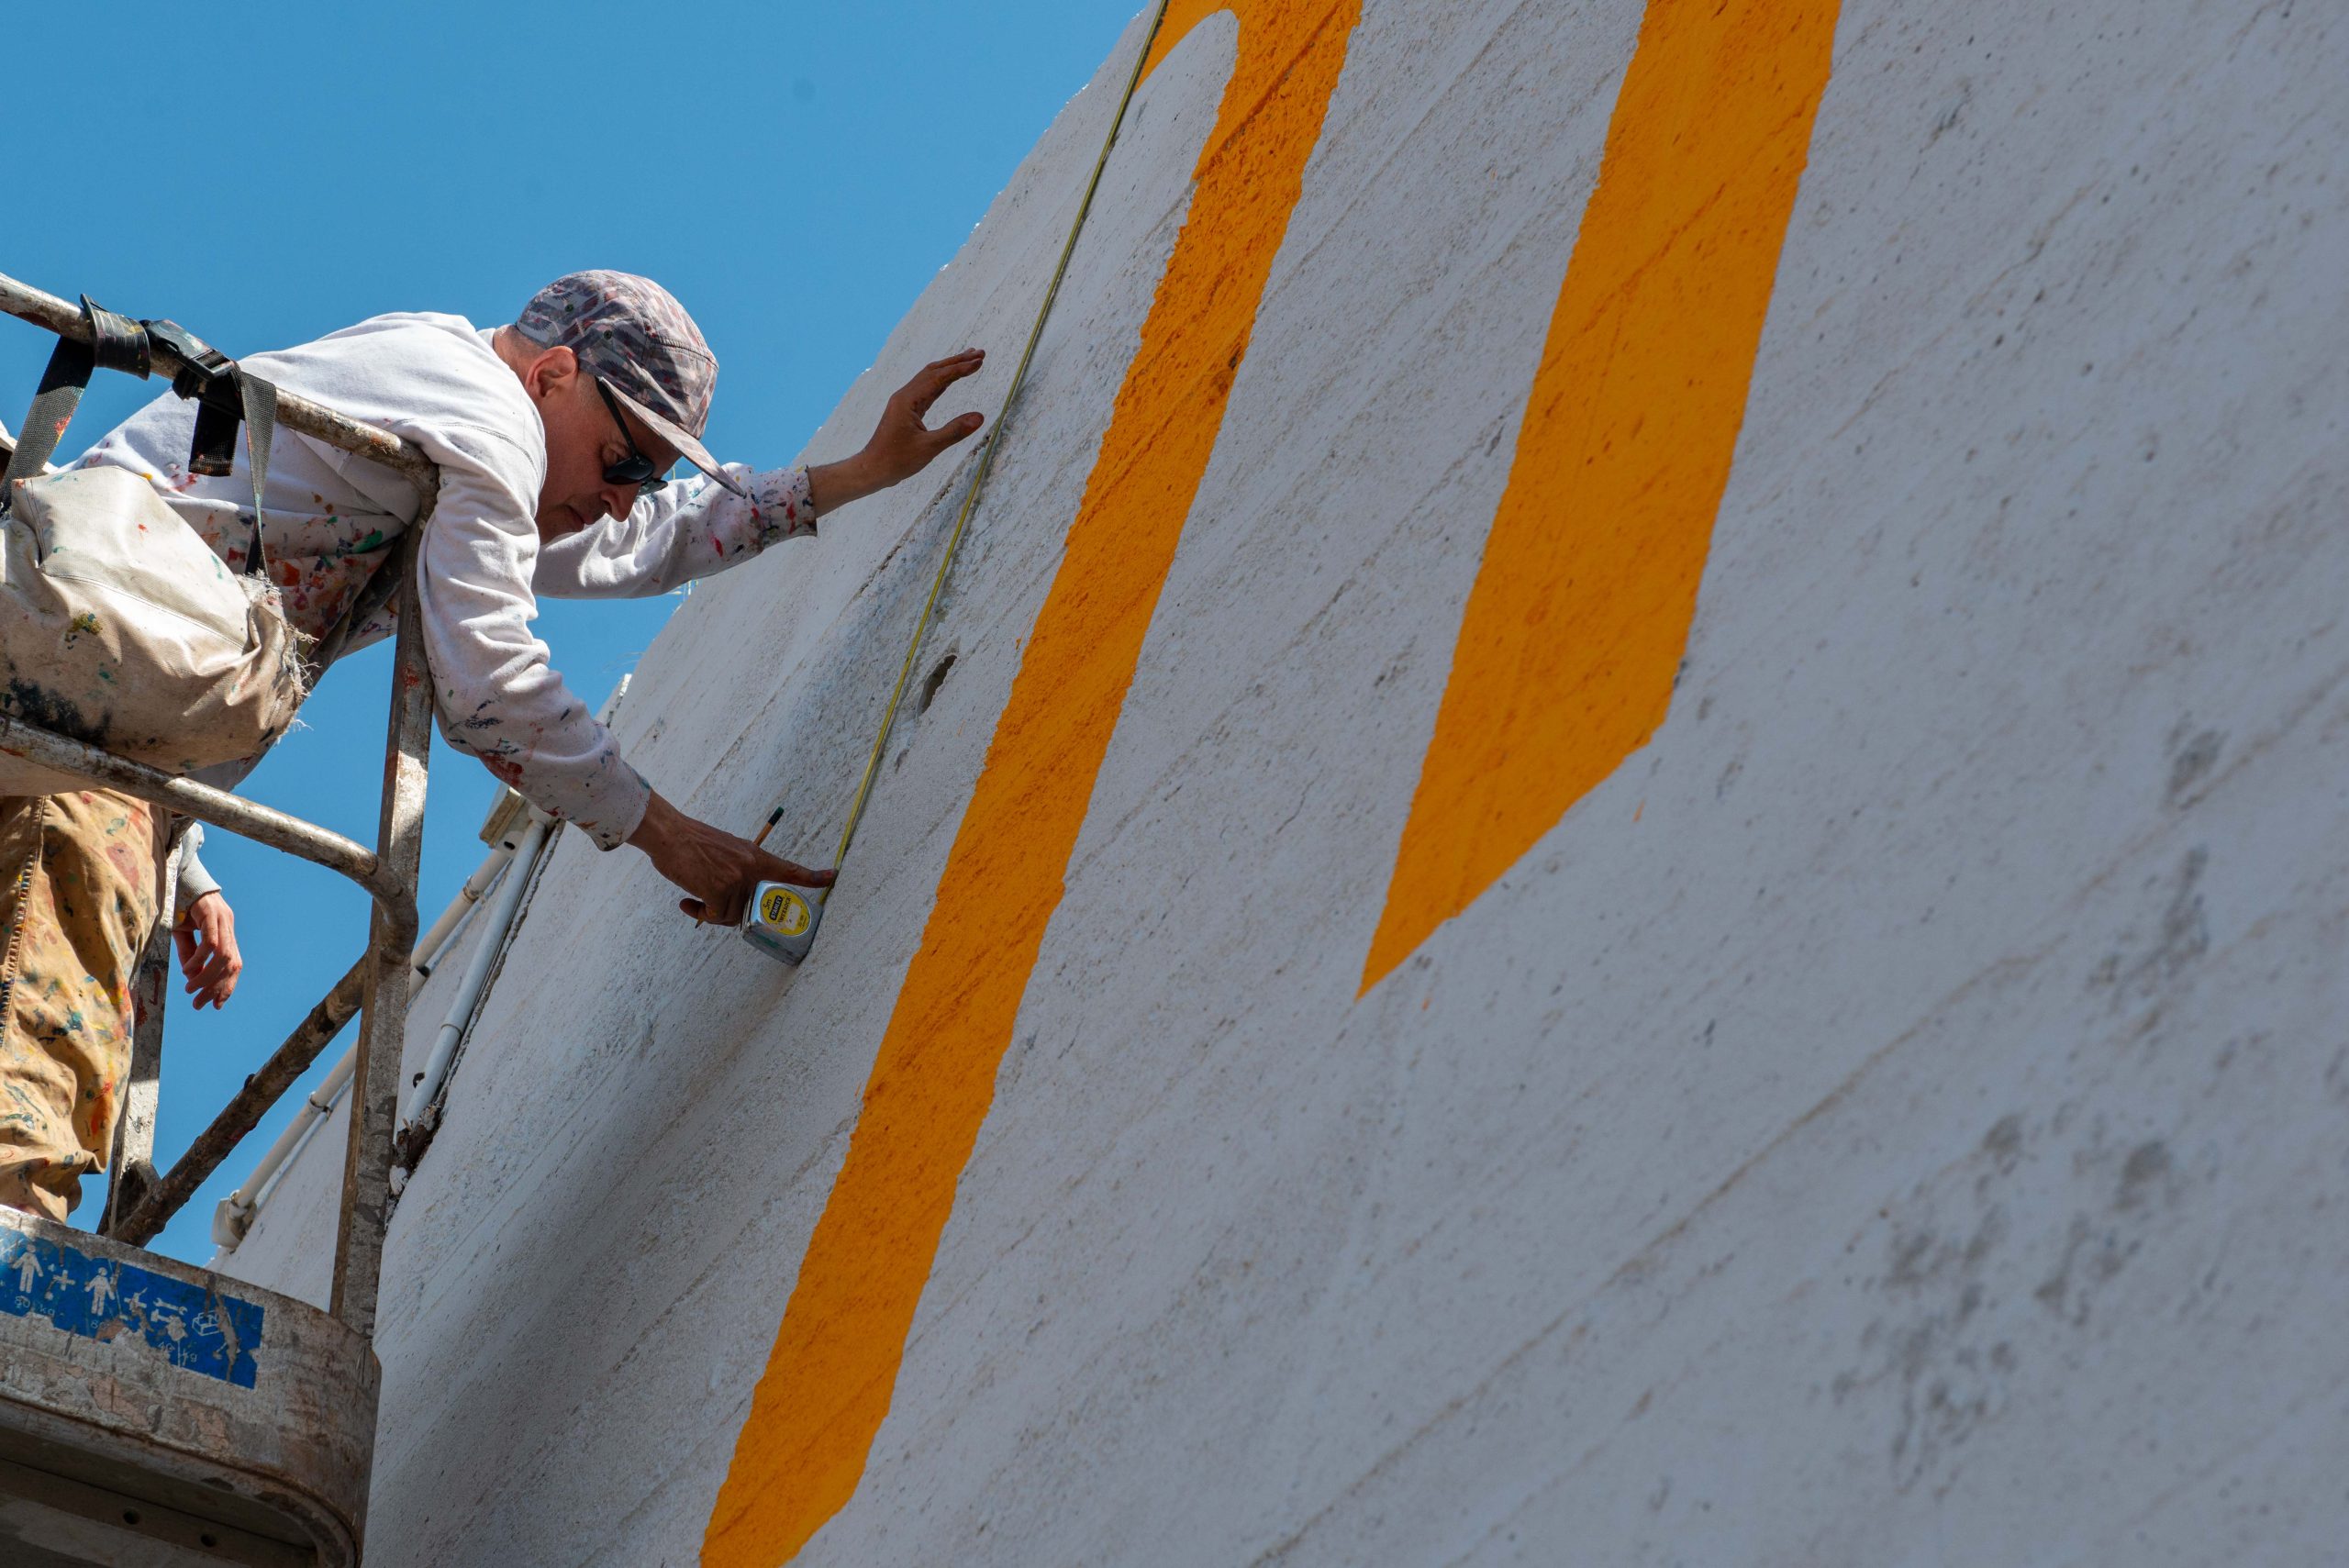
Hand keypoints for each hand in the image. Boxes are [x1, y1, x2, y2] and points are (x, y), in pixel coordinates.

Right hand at [173, 891, 243, 1009]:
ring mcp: (222, 919)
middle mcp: (229, 927)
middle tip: (198, 1004)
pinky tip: (188, 971)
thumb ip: (191, 954)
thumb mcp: (185, 934)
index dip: (227, 986)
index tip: (215, 1005)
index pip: (234, 965)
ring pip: (223, 956)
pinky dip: (201, 959)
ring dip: (207, 977)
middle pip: (232, 964)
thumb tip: (193, 977)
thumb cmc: (182, 905)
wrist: (179, 876)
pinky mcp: (212, 913)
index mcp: (227, 933)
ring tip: (191, 989)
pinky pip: (211, 942)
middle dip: (216, 988)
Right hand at [627, 791, 835, 926]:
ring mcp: (736, 880)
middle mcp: (750, 868)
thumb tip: (735, 899)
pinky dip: (700, 915)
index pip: (789, 869)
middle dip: (730, 914)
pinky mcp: (718, 890)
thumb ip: (738, 871)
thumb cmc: (691, 844)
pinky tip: (686, 902)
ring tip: (694, 899)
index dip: (812, 876)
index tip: (832, 876)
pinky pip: (714, 917)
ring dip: (711, 914)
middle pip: (751, 908)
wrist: (669, 834)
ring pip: (730, 915)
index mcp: (755, 856)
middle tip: (709, 908)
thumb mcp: (726, 851)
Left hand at [808, 349, 986, 512]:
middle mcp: (905, 396)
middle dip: (957, 361)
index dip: (960, 368)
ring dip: (950, 369)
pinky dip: (942, 382)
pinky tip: (951, 380)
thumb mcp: (929, 448)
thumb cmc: (897, 460)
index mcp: (908, 400)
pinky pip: (927, 390)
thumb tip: (980, 417)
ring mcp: (905, 402)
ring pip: (930, 378)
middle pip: (934, 371)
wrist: (872, 469)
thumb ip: (955, 431)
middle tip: (980, 353)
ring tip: (969, 361)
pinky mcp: (906, 410)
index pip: (939, 377)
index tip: (980, 361)